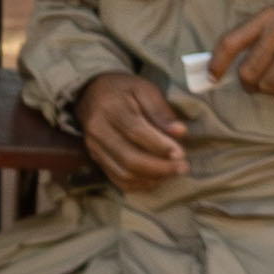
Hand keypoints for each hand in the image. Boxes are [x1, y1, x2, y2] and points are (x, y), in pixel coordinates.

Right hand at [76, 69, 191, 190]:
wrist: (91, 94)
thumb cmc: (123, 90)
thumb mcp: (144, 89)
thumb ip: (161, 111)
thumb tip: (180, 132)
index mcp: (111, 108)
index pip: (136, 132)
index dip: (160, 146)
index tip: (181, 153)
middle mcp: (98, 130)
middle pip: (129, 158)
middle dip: (160, 167)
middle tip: (182, 167)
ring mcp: (94, 147)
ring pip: (124, 173)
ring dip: (152, 178)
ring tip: (172, 173)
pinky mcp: (96, 159)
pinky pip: (117, 180)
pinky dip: (139, 185)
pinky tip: (157, 179)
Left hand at [218, 0, 273, 97]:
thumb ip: (261, 33)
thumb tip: (235, 61)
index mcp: (269, 17)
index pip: (230, 42)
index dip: (217, 63)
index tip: (212, 76)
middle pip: (247, 73)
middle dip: (249, 83)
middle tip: (257, 84)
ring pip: (268, 86)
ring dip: (272, 88)